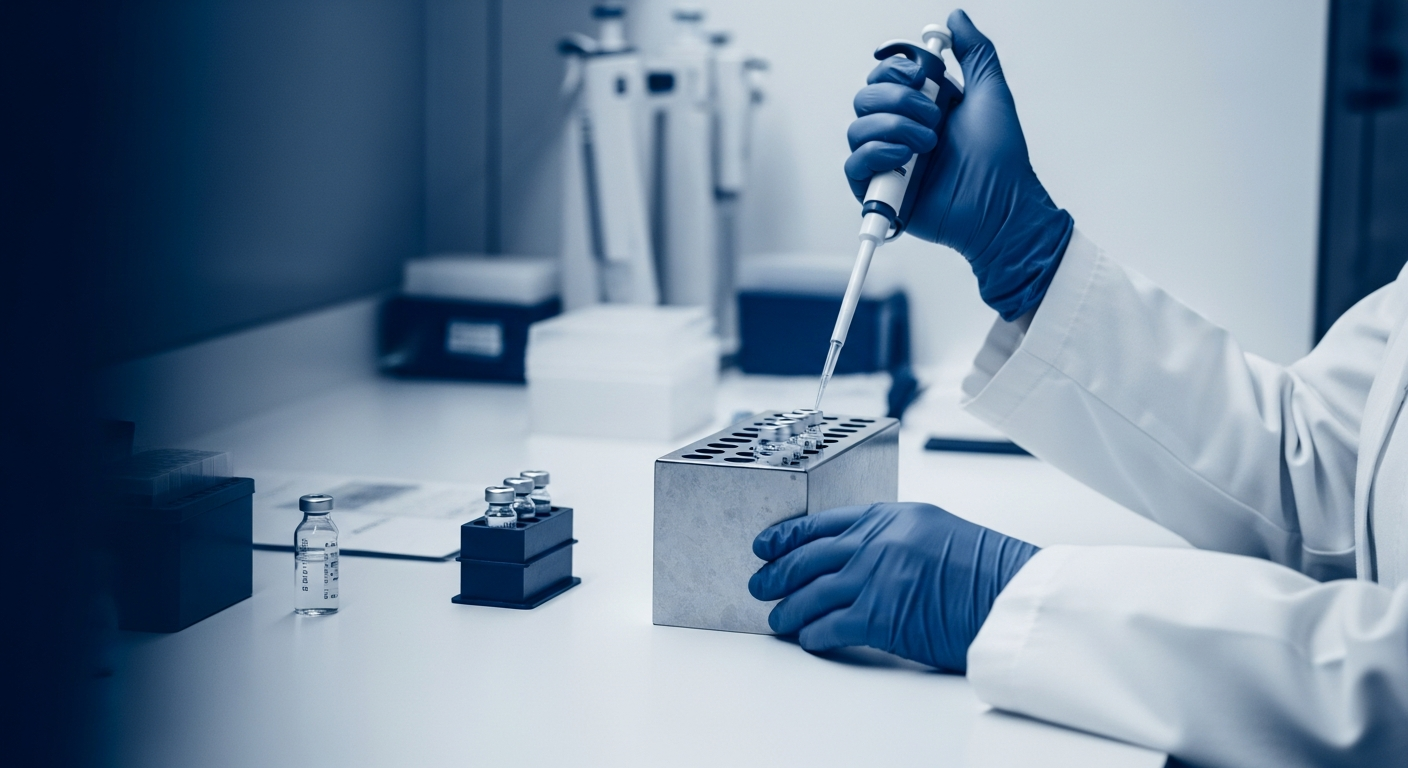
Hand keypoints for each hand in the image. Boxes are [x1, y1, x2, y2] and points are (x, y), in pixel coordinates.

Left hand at [748, 502, 1037, 671]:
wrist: (1012, 598)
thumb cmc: (986, 571)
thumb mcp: (936, 532)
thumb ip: (893, 539)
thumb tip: (857, 558)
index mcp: (891, 516)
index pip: (822, 522)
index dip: (786, 536)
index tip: (766, 545)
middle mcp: (878, 541)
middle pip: (808, 557)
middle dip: (776, 573)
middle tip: (759, 584)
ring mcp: (876, 576)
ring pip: (811, 593)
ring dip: (788, 610)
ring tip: (778, 619)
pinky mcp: (879, 615)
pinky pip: (830, 626)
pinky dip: (814, 635)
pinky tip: (810, 639)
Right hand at [845, 9, 1073, 321]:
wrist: (1000, 206)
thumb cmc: (1000, 160)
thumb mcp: (991, 92)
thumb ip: (974, 52)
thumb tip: (957, 19)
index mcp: (922, 106)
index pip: (885, 76)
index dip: (897, 70)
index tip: (924, 75)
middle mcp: (901, 130)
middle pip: (865, 98)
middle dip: (898, 99)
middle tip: (933, 116)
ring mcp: (889, 161)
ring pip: (857, 128)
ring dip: (893, 128)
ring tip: (928, 144)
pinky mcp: (880, 192)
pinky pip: (855, 165)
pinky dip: (877, 155)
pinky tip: (905, 159)